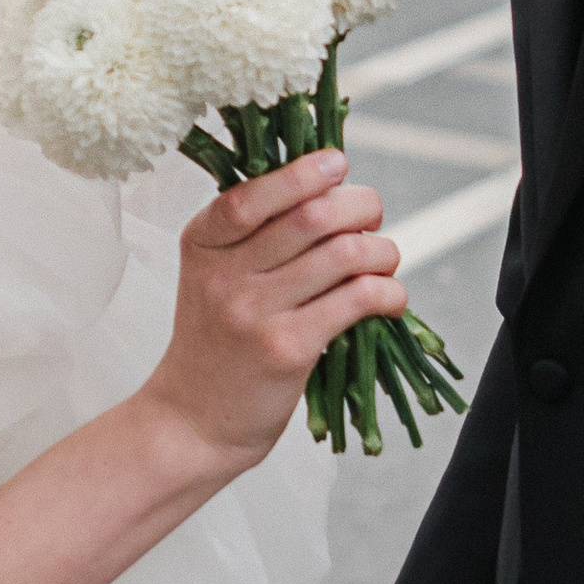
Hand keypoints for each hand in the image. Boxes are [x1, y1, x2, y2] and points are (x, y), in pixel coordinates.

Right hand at [147, 151, 404, 478]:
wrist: (194, 420)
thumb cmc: (216, 341)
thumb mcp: (214, 276)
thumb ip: (255, 233)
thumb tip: (330, 186)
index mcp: (202, 243)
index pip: (253, 193)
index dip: (303, 172)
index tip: (338, 163)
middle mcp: (224, 274)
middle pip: (311, 216)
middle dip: (359, 205)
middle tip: (372, 215)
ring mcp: (254, 312)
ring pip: (344, 254)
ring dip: (383, 250)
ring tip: (385, 260)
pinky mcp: (287, 349)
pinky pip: (357, 300)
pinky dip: (388, 292)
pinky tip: (389, 299)